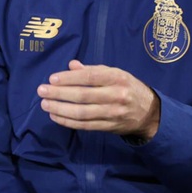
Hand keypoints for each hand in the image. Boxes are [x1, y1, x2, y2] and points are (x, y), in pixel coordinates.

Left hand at [37, 60, 160, 139]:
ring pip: (82, 113)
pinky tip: (55, 116)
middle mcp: (117, 95)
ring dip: (60, 109)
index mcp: (117, 78)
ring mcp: (114, 113)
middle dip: (59, 94)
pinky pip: (85, 125)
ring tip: (45, 104)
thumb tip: (71, 65)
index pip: (90, 77)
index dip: (69, 78)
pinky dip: (68, 122)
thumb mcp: (115, 73)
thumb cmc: (126, 87)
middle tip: (41, 91)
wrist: (149, 112)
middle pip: (83, 96)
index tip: (51, 79)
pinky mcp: (109, 127)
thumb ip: (92, 69)